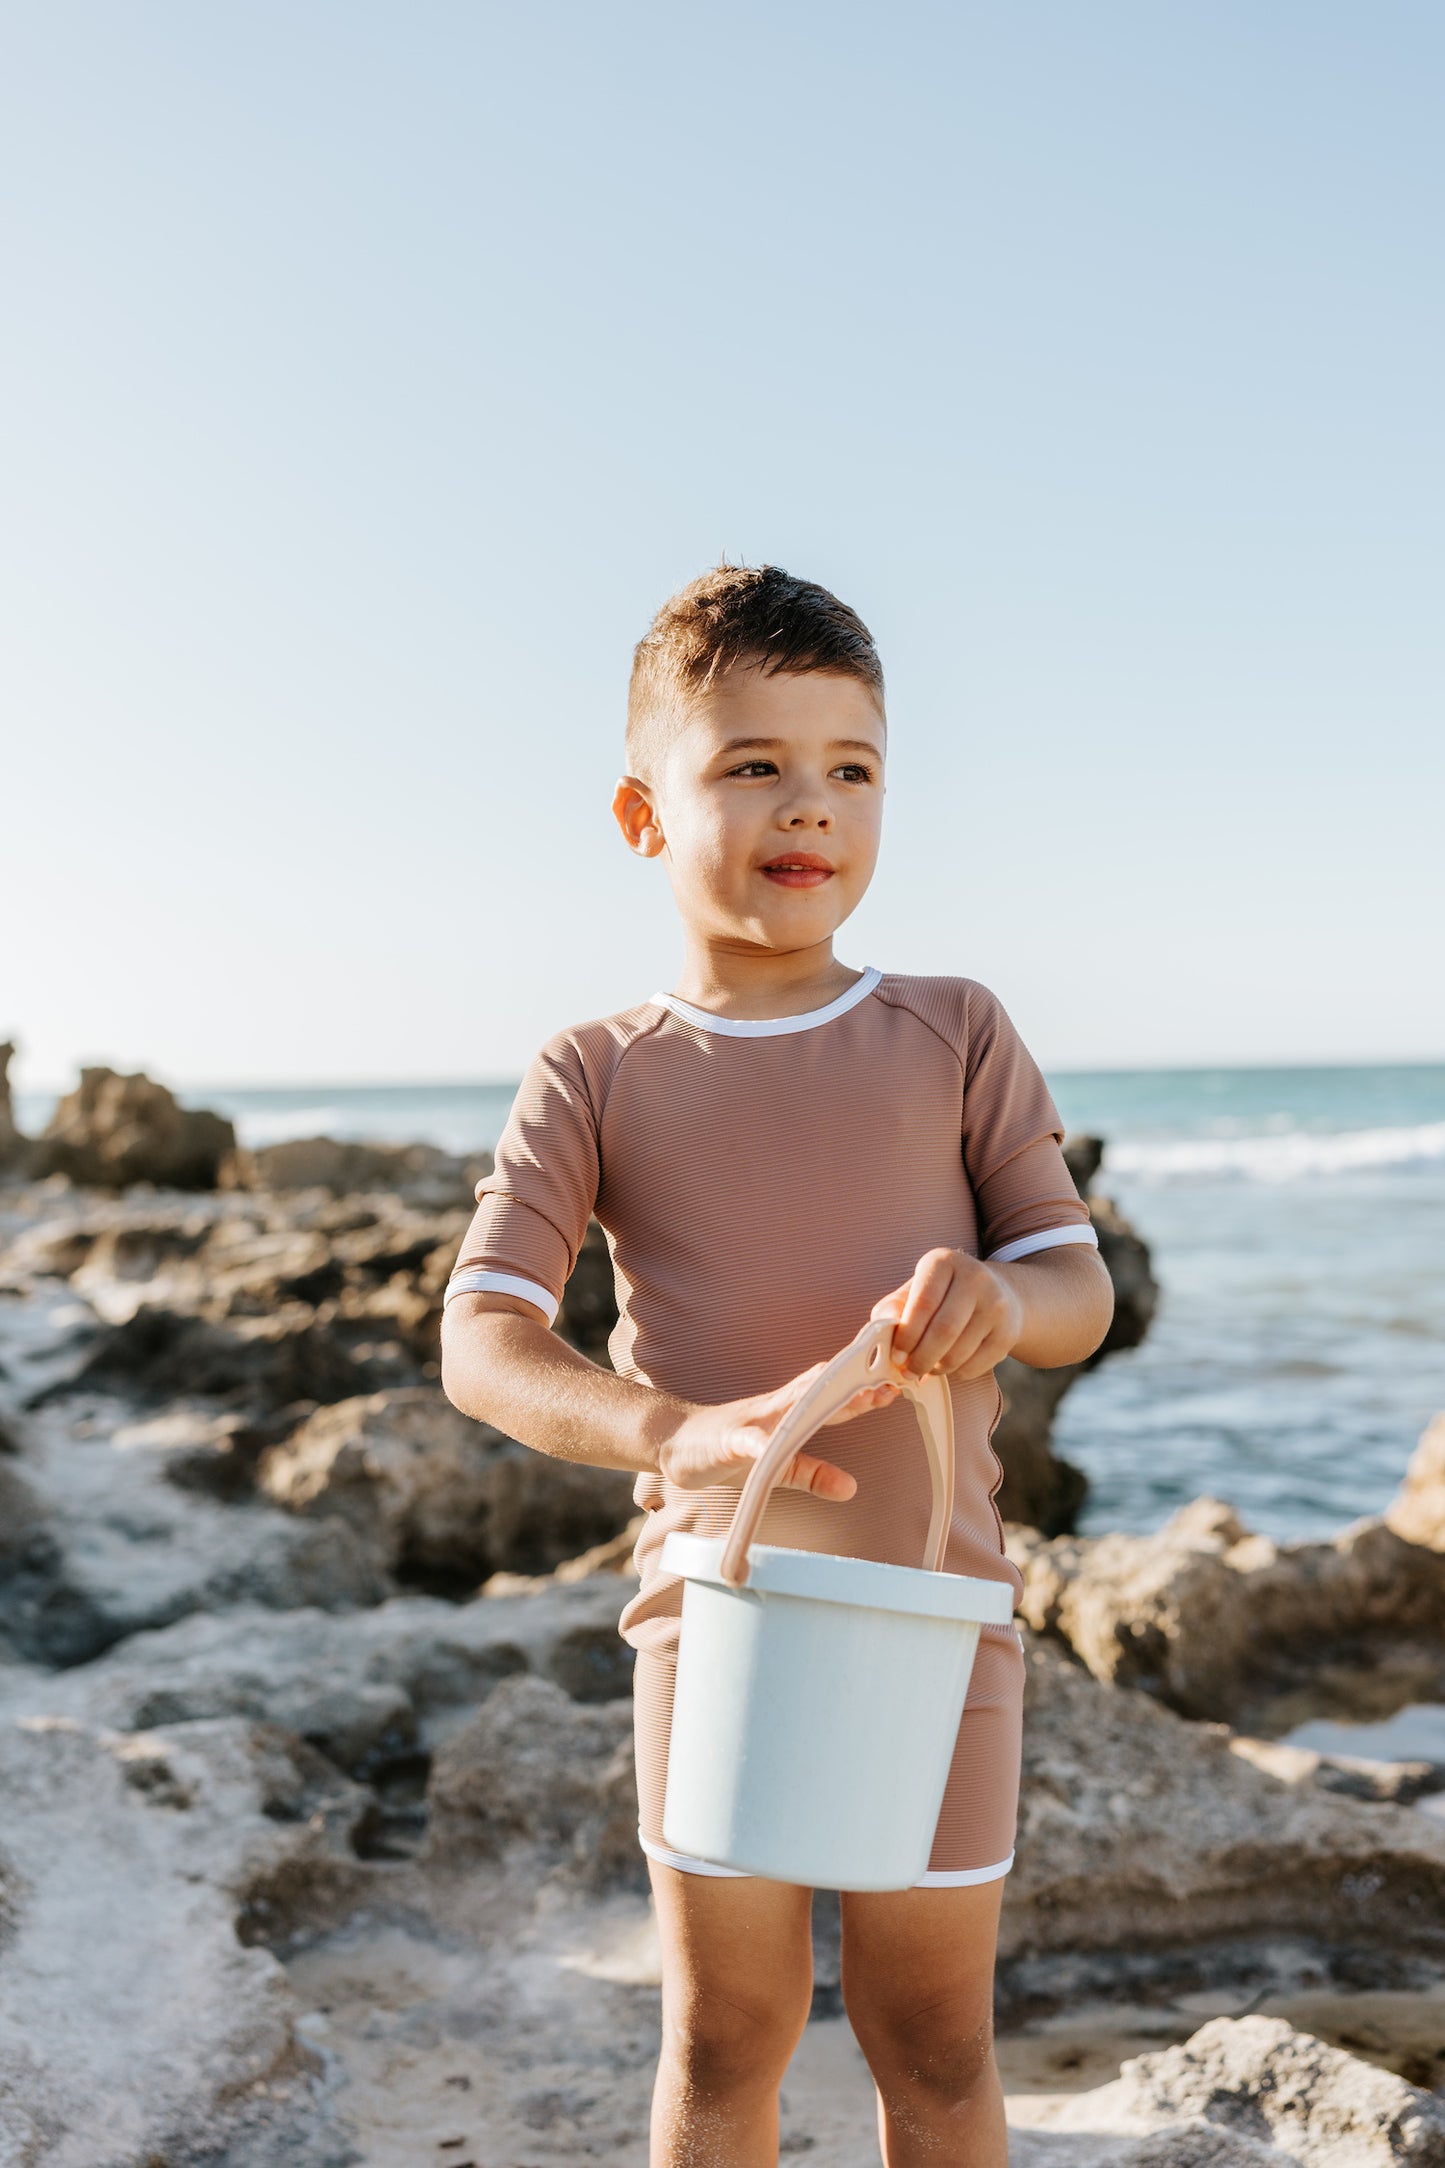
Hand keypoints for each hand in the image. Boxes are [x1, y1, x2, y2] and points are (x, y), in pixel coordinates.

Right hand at [658, 1361, 899, 1497]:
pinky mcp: (726, 1441)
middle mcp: (774, 1410)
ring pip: (788, 1407)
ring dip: (818, 1404)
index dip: (863, 1393)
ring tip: (847, 1402)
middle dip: (853, 1391)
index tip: (897, 1385)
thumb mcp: (777, 1465)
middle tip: (888, 1385)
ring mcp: (750, 1422)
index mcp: (789, 1414)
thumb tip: (852, 1489)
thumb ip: (812, 1473)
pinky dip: (756, 1444)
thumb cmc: (728, 1448)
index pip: (832, 1400)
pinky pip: (744, 1442)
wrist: (674, 1440)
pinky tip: (767, 1448)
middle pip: (818, 1395)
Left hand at [870, 1248, 1023, 1382]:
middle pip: (944, 1330)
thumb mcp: (916, 1290)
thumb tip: (881, 1330)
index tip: (896, 1355)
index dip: (907, 1335)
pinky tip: (948, 1366)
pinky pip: (976, 1365)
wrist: (996, 1293)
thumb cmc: (943, 1295)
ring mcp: (997, 1304)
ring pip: (959, 1352)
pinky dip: (956, 1373)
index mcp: (944, 1262)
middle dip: (920, 1358)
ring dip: (936, 1368)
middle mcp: (975, 1277)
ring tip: (926, 1368)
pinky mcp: (1009, 1331)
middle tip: (908, 1371)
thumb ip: (893, 1308)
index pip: (923, 1303)